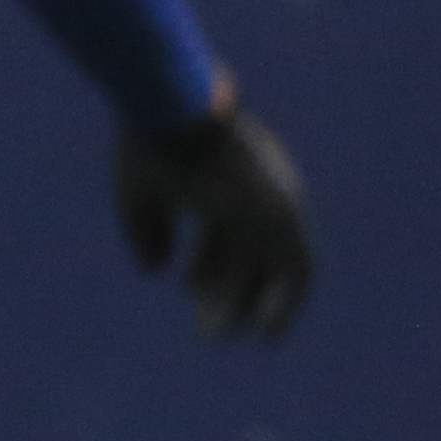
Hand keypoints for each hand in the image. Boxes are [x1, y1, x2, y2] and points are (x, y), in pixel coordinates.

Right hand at [113, 93, 309, 340]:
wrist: (172, 100)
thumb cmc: (151, 140)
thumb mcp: (141, 195)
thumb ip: (149, 233)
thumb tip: (155, 269)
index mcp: (230, 180)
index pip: (227, 234)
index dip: (207, 267)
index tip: (185, 289)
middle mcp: (263, 192)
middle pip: (253, 254)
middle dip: (229, 295)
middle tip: (207, 332)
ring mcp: (277, 201)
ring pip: (278, 268)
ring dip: (261, 307)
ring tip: (238, 339)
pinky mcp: (285, 212)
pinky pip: (299, 270)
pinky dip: (287, 301)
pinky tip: (268, 332)